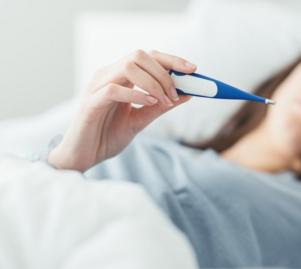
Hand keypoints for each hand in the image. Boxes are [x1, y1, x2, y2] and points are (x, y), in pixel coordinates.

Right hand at [48, 50, 195, 171]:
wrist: (83, 157)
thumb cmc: (108, 137)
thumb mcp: (141, 120)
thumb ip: (161, 106)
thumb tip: (187, 94)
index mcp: (119, 77)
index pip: (147, 57)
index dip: (171, 59)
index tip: (193, 69)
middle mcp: (107, 75)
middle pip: (139, 55)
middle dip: (164, 71)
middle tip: (176, 93)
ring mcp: (97, 87)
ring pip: (128, 66)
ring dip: (153, 82)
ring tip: (165, 101)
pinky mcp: (90, 103)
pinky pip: (114, 89)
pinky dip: (136, 94)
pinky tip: (150, 102)